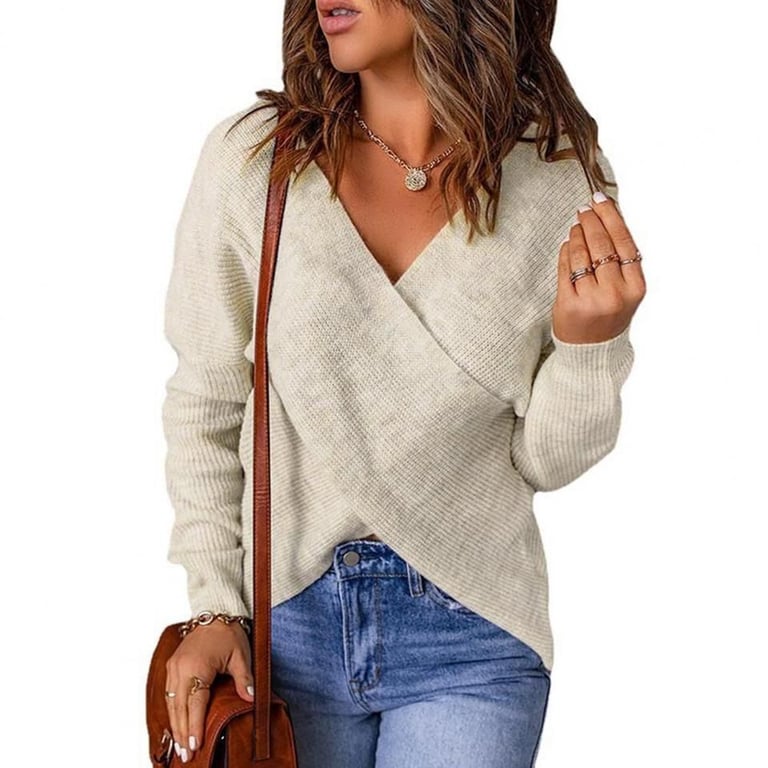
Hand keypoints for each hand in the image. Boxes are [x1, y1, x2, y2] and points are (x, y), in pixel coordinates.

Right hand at [164, 621, 253, 761]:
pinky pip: (169, 694)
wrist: (214, 611)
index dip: (194, 726)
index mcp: (196, 667)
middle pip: (178, 707)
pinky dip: (172, 711)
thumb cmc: (228, 632)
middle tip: (185, 755)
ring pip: (170, 703)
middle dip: (181, 732)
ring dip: (175, 725)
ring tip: (179, 746)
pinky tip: (176, 724)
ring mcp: (173, 667)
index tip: (195, 745)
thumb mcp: (241, 655)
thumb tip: (250, 699)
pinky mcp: (172, 666)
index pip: (194, 704)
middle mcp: (180, 669)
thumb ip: (244, 678)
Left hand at [552, 192, 645, 343]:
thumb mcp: (626, 290)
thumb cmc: (609, 315)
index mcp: (635, 287)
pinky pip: (565, 269)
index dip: (611, 217)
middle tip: (584, 208)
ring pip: (582, 255)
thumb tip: (607, 218)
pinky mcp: (569, 305)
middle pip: (602, 245)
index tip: (601, 199)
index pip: (623, 242)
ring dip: (577, 235)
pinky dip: (566, 252)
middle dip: (591, 221)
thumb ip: (621, 260)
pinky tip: (568, 243)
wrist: (592, 351)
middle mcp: (615, 293)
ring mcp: (591, 300)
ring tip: (576, 225)